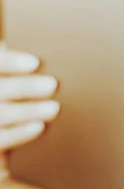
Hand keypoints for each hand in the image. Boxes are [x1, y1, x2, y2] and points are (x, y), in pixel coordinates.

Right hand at [0, 44, 59, 179]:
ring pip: (1, 115)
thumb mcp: (13, 77)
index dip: (10, 62)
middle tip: (52, 85)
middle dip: (24, 87)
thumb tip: (43, 49)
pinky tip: (39, 126)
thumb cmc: (14, 92)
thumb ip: (17, 62)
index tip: (35, 62)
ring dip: (27, 111)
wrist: (6, 124)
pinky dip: (19, 133)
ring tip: (54, 107)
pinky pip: (1, 139)